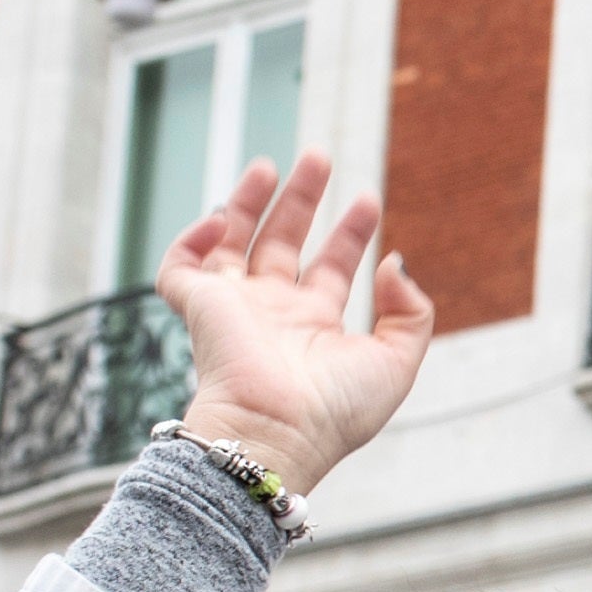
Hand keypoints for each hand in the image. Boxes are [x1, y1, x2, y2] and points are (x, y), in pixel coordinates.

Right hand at [157, 150, 435, 499]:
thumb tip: (394, 263)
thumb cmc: (335, 411)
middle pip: (284, 243)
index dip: (350, 233)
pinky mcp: (198, 307)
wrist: (275, 433)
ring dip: (252, 201)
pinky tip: (223, 217)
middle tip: (319, 158)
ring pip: (235, 242)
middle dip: (302, 200)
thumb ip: (410, 312)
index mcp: (315, 328)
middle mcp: (273, 314)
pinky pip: (181, 265)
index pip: (332, 267)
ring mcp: (234, 308)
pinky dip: (194, 237)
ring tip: (272, 164)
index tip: (368, 200)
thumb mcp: (396, 362)